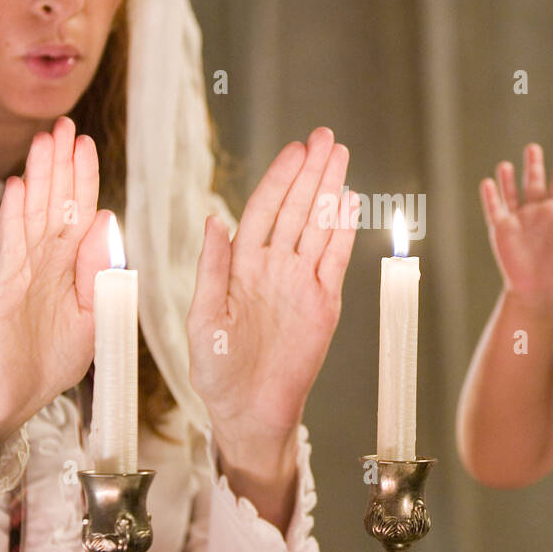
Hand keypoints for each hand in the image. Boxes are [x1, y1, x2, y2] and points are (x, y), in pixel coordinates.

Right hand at [0, 117, 113, 443]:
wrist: (15, 401)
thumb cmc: (52, 362)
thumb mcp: (96, 316)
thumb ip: (102, 271)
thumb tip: (107, 220)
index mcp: (70, 268)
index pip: (79, 213)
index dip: (83, 178)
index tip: (86, 143)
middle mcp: (45, 262)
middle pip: (56, 204)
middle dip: (61, 164)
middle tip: (64, 123)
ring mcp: (22, 272)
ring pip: (35, 215)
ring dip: (40, 177)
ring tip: (44, 140)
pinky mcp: (3, 289)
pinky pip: (12, 246)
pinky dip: (16, 216)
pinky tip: (19, 186)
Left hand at [186, 127, 358, 450]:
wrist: (248, 414)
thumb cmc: (217, 371)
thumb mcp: (202, 319)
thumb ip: (211, 269)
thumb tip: (213, 220)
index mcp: (241, 266)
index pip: (264, 210)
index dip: (279, 178)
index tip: (294, 150)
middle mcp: (274, 267)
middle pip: (297, 209)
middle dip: (311, 172)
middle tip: (324, 137)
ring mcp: (301, 284)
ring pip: (319, 228)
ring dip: (330, 192)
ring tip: (341, 157)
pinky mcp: (324, 305)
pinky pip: (336, 261)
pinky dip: (343, 232)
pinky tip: (350, 203)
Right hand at [479, 140, 552, 305]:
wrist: (539, 290)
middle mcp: (537, 212)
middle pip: (534, 182)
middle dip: (534, 164)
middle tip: (532, 147)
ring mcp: (518, 220)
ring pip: (512, 193)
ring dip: (508, 178)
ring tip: (505, 164)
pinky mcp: (502, 229)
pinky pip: (494, 208)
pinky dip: (490, 196)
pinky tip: (487, 183)